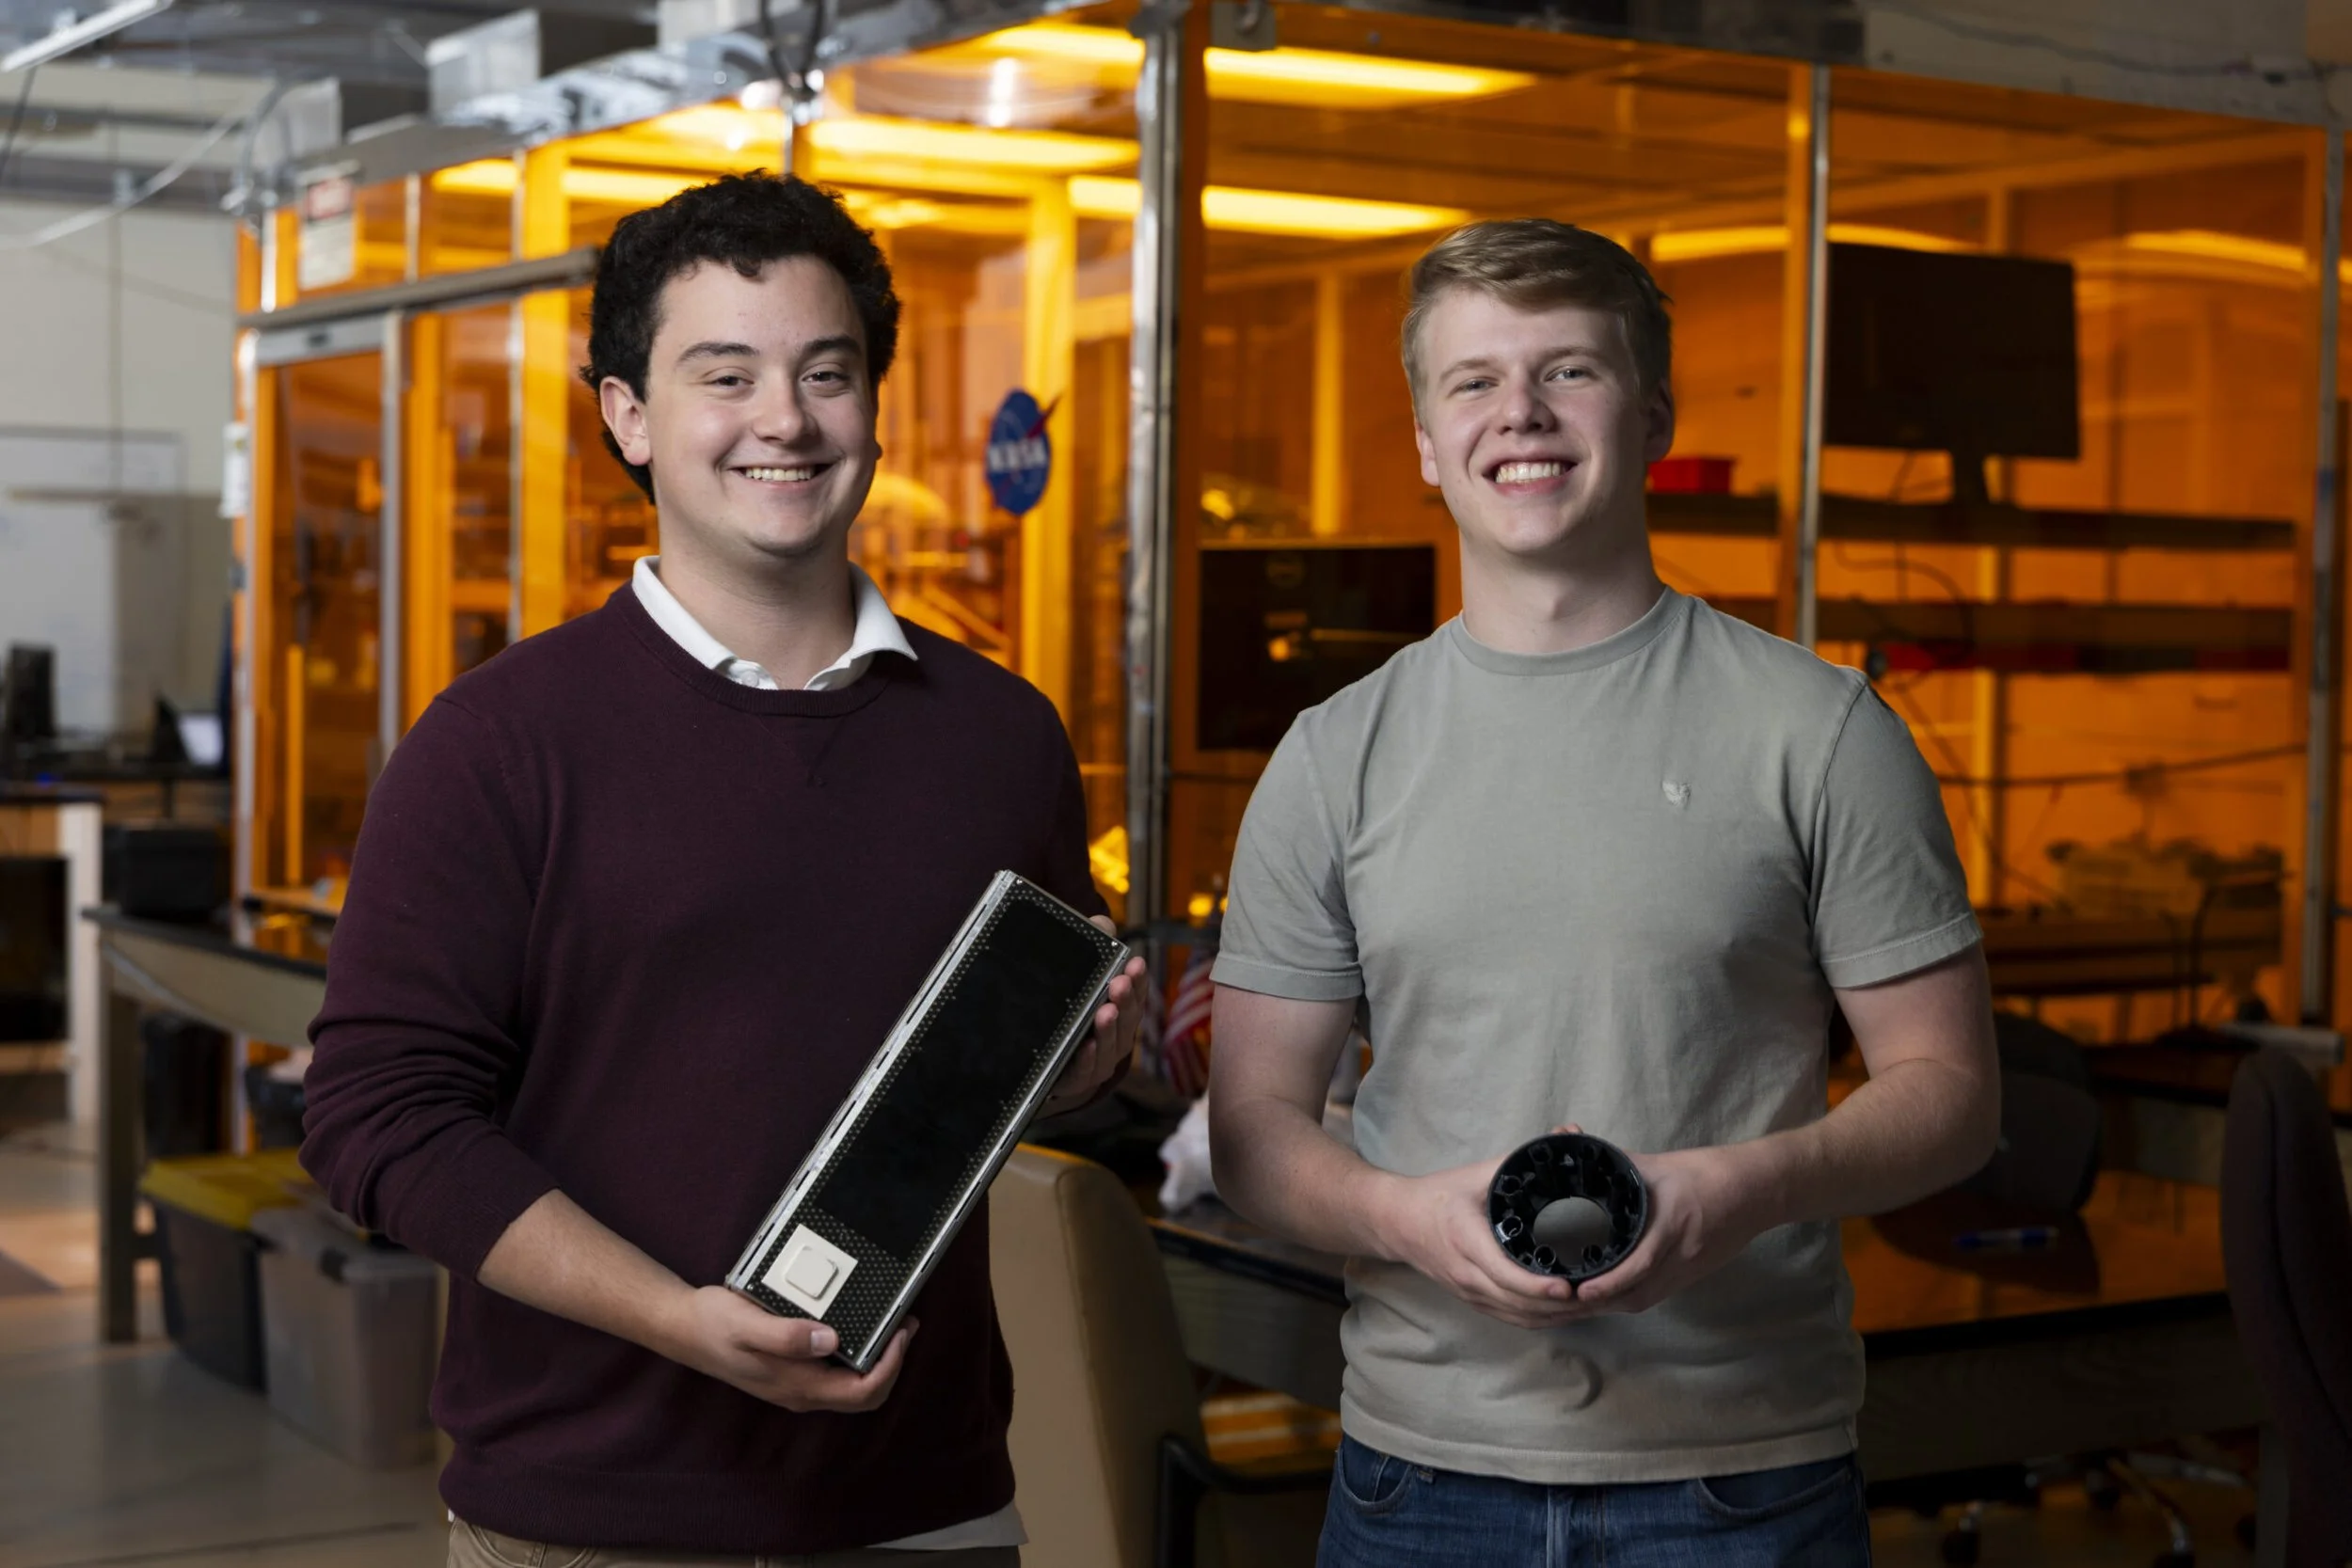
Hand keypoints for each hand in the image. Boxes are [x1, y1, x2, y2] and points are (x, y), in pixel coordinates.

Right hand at [658, 1285, 913, 1411]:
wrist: (684, 1329)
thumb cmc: (714, 1325)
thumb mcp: (748, 1324)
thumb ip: (786, 1335)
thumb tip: (829, 1340)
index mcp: (797, 1386)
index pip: (863, 1392)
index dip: (891, 1365)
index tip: (901, 1331)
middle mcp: (801, 1392)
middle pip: (864, 1395)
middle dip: (893, 1363)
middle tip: (905, 1324)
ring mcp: (796, 1385)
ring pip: (852, 1386)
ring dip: (878, 1360)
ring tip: (890, 1324)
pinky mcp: (791, 1372)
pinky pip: (836, 1374)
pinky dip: (857, 1354)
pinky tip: (857, 1327)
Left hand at [1039, 916, 1146, 1115]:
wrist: (1044, 1063)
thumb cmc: (1068, 1012)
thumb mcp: (1076, 978)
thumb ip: (1092, 949)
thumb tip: (1102, 922)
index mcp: (1119, 1011)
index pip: (1135, 995)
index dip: (1138, 980)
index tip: (1134, 963)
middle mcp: (1115, 1036)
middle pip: (1127, 1019)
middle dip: (1125, 1000)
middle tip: (1119, 983)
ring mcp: (1099, 1060)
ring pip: (1110, 1046)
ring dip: (1109, 1029)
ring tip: (1106, 1012)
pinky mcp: (1077, 1079)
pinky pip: (1085, 1071)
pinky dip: (1087, 1058)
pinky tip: (1085, 1047)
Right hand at [1375, 1154, 1582, 1329]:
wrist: (1396, 1222)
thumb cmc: (1437, 1196)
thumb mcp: (1474, 1174)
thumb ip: (1517, 1160)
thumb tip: (1565, 1137)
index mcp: (1465, 1240)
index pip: (1503, 1273)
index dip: (1537, 1286)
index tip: (1568, 1286)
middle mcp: (1467, 1274)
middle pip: (1518, 1303)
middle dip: (1560, 1305)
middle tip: (1599, 1296)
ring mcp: (1469, 1293)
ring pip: (1518, 1317)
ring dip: (1556, 1316)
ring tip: (1591, 1305)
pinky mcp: (1473, 1301)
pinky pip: (1512, 1318)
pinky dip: (1542, 1319)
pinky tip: (1566, 1310)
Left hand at [1557, 1142, 1773, 1316]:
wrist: (1757, 1189)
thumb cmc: (1707, 1172)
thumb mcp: (1658, 1165)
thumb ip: (1616, 1163)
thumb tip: (1571, 1145)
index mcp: (1672, 1223)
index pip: (1641, 1262)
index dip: (1610, 1282)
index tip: (1579, 1290)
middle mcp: (1681, 1254)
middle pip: (1638, 1294)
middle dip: (1599, 1302)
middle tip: (1563, 1300)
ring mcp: (1687, 1270)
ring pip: (1645, 1299)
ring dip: (1610, 1305)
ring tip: (1574, 1305)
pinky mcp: (1691, 1276)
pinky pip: (1655, 1295)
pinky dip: (1627, 1298)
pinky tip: (1604, 1298)